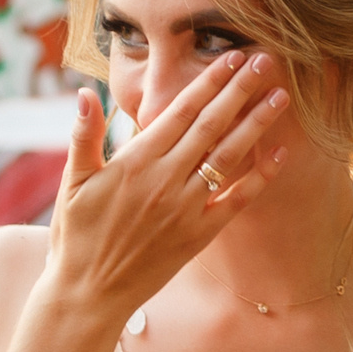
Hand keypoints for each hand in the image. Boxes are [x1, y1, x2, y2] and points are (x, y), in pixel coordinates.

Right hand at [44, 54, 291, 320]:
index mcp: (135, 160)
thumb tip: (84, 93)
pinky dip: (260, 177)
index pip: (181, 111)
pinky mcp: (199, 234)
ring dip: (257, 124)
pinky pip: (237, 201)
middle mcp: (166, 179)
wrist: (89, 293)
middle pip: (212, 125)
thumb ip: (84, 136)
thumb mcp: (72, 182)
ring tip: (280, 96)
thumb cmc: (76, 236)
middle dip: (240, 90)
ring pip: (229, 157)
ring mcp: (186, 208)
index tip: (232, 58)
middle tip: (266, 61)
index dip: (209, 81)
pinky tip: (280, 154)